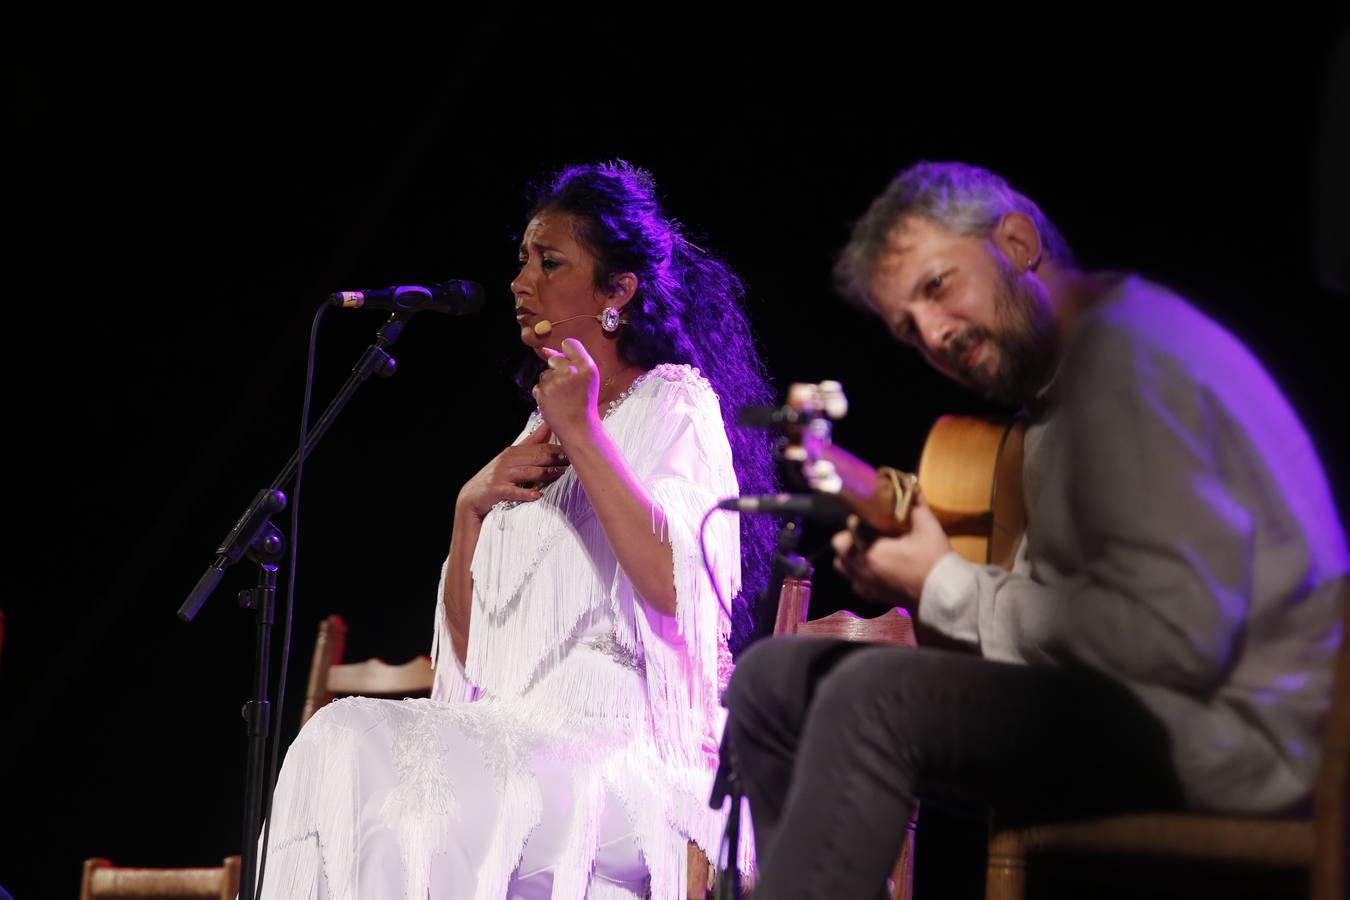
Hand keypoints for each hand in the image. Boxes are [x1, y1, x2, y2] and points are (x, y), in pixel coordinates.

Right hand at [456, 422, 568, 518]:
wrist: (472, 496)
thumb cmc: (497, 476)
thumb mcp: (512, 457)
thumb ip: (531, 443)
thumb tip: (547, 425)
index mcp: (514, 451)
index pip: (540, 447)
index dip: (557, 448)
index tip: (573, 449)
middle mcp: (508, 460)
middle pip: (536, 457)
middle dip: (555, 458)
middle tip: (572, 460)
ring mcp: (502, 475)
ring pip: (528, 472)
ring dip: (545, 473)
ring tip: (560, 474)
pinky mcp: (497, 490)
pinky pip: (514, 491)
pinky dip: (526, 493)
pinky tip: (537, 495)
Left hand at [532, 338, 599, 443]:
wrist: (579, 427)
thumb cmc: (584, 402)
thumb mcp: (587, 378)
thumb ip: (571, 360)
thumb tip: (544, 350)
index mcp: (586, 366)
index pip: (569, 343)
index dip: (566, 354)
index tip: (569, 366)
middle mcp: (571, 371)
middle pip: (554, 358)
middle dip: (557, 370)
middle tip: (568, 388)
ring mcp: (555, 381)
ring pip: (544, 373)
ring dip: (550, 384)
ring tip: (562, 398)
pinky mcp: (543, 392)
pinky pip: (538, 386)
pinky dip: (543, 395)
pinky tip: (555, 403)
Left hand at [831, 490, 951, 610]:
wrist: (944, 595)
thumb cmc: (934, 560)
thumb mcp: (927, 527)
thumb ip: (915, 504)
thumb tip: (910, 483)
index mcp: (872, 550)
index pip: (853, 523)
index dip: (863, 515)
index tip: (875, 512)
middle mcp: (861, 568)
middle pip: (839, 542)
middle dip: (851, 533)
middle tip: (870, 529)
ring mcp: (864, 584)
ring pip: (841, 564)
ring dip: (850, 553)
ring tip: (869, 547)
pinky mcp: (871, 596)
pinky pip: (853, 581)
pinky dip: (858, 572)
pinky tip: (875, 566)